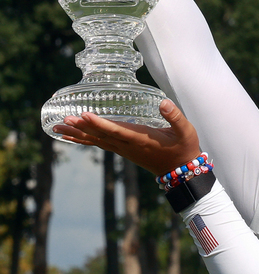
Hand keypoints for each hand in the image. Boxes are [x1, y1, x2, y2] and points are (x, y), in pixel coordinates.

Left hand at [52, 100, 202, 175]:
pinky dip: (83, 140)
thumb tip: (163, 102)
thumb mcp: (186, 131)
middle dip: (81, 127)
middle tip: (63, 119)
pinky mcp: (123, 150)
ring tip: (57, 127)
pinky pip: (99, 144)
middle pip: (100, 136)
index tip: (84, 115)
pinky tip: (70, 137)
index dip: (100, 123)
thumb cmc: (184, 148)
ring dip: (77, 134)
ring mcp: (124, 149)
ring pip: (96, 141)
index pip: (117, 130)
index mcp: (141, 139)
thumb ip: (175, 117)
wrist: (182, 171)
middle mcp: (129, 146)